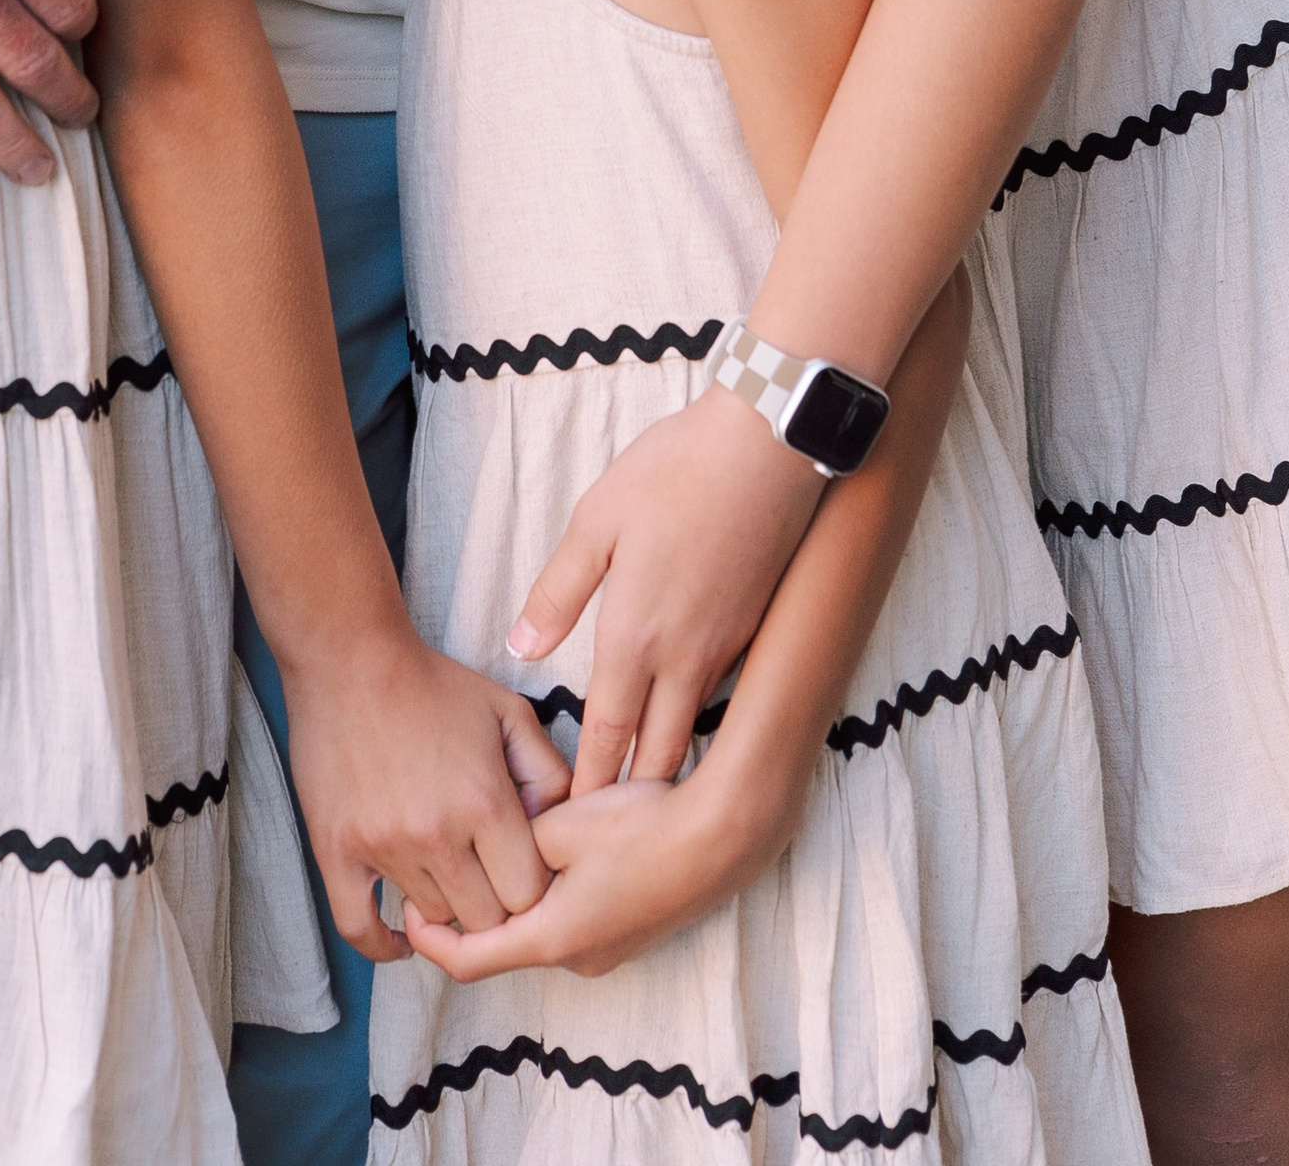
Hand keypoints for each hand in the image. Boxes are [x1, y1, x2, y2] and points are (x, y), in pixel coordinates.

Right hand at [286, 628, 572, 961]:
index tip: (521, 870)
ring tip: (445, 874)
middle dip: (494, 905)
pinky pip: (359, 929)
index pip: (528, 896)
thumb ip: (548, 773)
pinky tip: (401, 936)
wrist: (349, 659)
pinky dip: (383, 945)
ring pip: (431, 921)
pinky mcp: (336, 852)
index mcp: (485, 801)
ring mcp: (382, 848)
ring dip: (443, 906)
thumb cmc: (434, 684)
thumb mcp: (509, 713)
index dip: (533, 889)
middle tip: (487, 878)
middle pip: (484, 921)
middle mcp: (437, 835)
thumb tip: (561, 831)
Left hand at [404, 771, 763, 984]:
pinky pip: (573, 921)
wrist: (722, 836)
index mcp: (551, 939)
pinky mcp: (630, 932)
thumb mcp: (563, 824)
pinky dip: (550, 894)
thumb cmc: (641, 827)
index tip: (406, 905)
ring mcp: (608, 950)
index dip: (429, 937)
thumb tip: (492, 848)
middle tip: (449, 861)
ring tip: (502, 842)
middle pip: (504, 944)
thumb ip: (515, 842)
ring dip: (516, 896)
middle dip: (473, 908)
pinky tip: (557, 846)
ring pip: (541, 928)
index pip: (468, 960)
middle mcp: (577, 959)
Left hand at [505, 387, 821, 793]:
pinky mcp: (753, 629)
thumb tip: (520, 647)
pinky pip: (722, 699)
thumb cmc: (675, 472)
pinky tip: (692, 732)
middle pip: (656, 756)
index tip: (569, 826)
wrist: (768, 446)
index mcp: (634, 635)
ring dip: (668, 773)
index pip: (607, 734)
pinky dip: (703, 730)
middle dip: (629, 802)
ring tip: (644, 809)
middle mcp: (682, 657)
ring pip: (693, 734)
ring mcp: (725, 647)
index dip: (587, 785)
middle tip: (607, 842)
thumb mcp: (597, 520)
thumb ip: (559, 590)